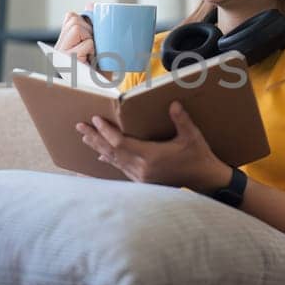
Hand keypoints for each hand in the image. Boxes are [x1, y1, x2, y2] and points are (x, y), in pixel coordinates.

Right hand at [55, 2, 112, 77]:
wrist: (104, 89)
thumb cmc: (102, 68)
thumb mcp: (97, 42)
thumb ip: (92, 24)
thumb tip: (90, 4)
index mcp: (64, 41)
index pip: (70, 17)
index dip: (85, 23)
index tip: (92, 39)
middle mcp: (59, 47)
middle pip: (73, 19)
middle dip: (89, 30)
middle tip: (93, 49)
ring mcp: (61, 53)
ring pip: (77, 27)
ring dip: (91, 40)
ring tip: (92, 55)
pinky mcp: (68, 60)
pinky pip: (87, 42)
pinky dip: (94, 50)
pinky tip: (92, 62)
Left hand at [76, 101, 229, 191]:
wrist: (204, 179)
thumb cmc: (198, 156)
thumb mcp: (192, 136)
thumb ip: (181, 120)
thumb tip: (173, 104)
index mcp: (151, 156)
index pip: (120, 143)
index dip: (106, 131)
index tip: (95, 119)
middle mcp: (142, 168)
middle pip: (111, 152)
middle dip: (94, 139)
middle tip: (79, 127)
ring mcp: (140, 177)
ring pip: (113, 161)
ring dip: (98, 148)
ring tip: (85, 138)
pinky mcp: (142, 180)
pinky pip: (120, 168)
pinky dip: (109, 159)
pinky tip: (101, 156)